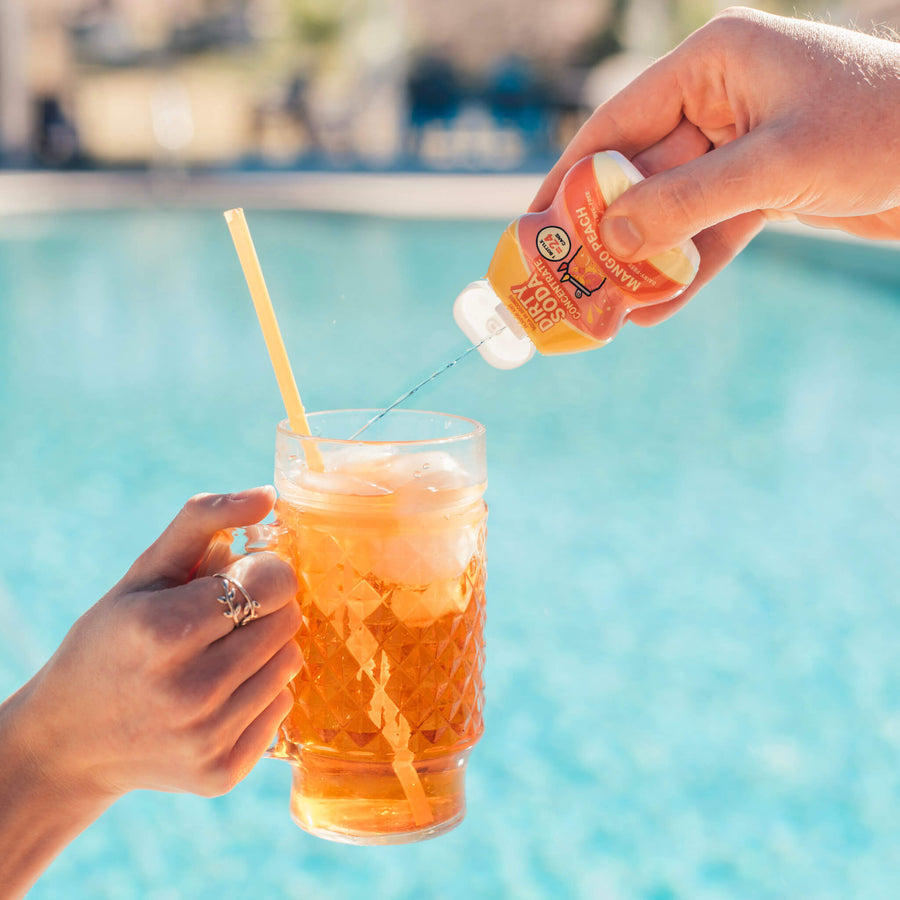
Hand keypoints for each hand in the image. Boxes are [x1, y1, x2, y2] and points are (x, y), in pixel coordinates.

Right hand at [0, 488, 299, 895]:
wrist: (72, 740)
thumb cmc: (114, 638)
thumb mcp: (145, 571)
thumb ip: (203, 519)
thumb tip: (267, 496)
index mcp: (162, 631)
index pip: (272, 581)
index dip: (265, 568)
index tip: (243, 572)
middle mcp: (188, 691)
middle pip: (287, 620)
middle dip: (267, 605)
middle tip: (227, 614)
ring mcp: (206, 738)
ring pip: (292, 661)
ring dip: (267, 648)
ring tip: (219, 653)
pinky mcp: (221, 772)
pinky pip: (283, 705)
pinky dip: (261, 691)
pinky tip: (219, 692)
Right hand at [531, 7, 899, 324]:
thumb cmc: (880, 129)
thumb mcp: (776, 164)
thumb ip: (689, 200)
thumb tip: (614, 238)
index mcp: (712, 63)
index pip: (618, 120)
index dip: (570, 174)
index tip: (533, 219)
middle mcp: (717, 100)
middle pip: (639, 172)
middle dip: (607, 231)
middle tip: (568, 278)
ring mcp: (737, 146)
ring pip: (671, 209)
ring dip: (643, 261)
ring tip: (608, 308)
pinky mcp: (759, 186)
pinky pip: (708, 231)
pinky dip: (685, 269)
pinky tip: (656, 309)